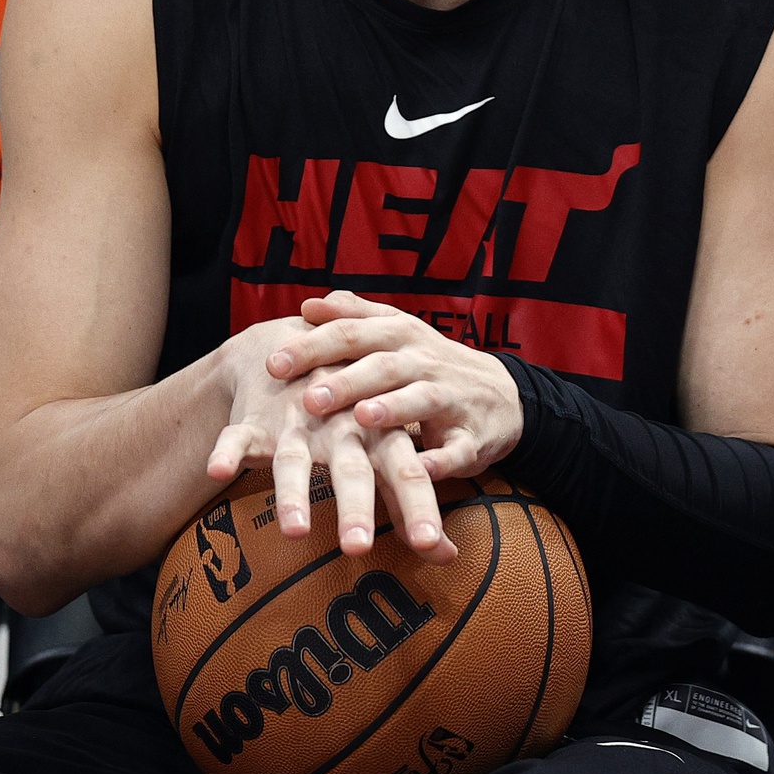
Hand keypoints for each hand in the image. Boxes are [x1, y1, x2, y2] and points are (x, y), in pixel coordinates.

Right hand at [206, 315, 455, 564]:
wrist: (302, 345)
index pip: (406, 470)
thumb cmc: (356, 414)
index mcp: (380, 433)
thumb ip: (413, 503)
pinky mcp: (256, 422)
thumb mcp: (387, 449)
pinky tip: (217, 470)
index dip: (418, 506)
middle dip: (355, 506)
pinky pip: (237, 438)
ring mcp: (296, 424)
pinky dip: (227, 452)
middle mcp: (341, 428)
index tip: (431, 545)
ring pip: (293, 459)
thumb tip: (452, 559)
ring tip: (294, 530)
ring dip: (294, 493)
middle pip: (351, 468)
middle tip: (358, 549)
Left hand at [265, 292, 524, 483]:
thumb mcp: (396, 331)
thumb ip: (354, 316)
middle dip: (346, 381)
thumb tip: (310, 304)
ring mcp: (452, 397)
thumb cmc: (429, 362)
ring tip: (363, 417)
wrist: (500, 393)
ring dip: (394, 408)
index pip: (350, 334)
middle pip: (382, 366)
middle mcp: (424, 361)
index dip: (312, 347)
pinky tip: (422, 469)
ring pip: (422, 398)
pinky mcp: (474, 436)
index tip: (272, 363)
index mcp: (399, 335)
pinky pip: (458, 449)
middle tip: (309, 398)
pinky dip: (442, 459)